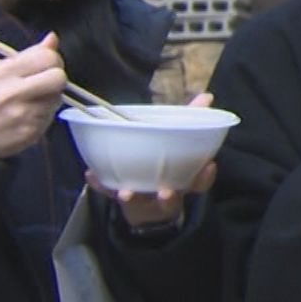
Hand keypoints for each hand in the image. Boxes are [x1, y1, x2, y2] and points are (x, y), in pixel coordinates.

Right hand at [0, 31, 67, 159]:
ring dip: (49, 98)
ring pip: (57, 98)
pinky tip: (27, 117)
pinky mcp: (31, 132)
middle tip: (45, 83)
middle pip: (59, 78)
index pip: (48, 57)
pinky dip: (43, 115)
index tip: (46, 66)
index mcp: (5, 72)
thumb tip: (53, 38)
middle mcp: (14, 92)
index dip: (52, 60)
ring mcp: (24, 114)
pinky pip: (50, 117)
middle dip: (57, 78)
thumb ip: (28, 55)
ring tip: (29, 102)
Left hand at [89, 93, 218, 226]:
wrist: (147, 205)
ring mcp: (143, 200)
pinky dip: (100, 184)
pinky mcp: (121, 200)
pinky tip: (91, 174)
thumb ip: (189, 120)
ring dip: (132, 196)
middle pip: (171, 199)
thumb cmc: (165, 165)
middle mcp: (166, 194)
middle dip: (169, 197)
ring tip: (126, 191)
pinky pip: (108, 192)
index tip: (209, 166)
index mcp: (184, 181)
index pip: (200, 183)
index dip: (205, 176)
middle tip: (166, 191)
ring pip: (139, 201)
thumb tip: (207, 96)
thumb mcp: (177, 144)